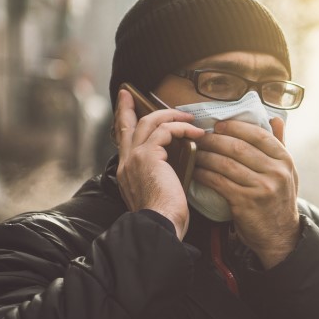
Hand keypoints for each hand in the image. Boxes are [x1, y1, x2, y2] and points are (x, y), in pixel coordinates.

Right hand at [114, 89, 205, 238]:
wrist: (159, 226)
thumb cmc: (164, 218)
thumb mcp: (157, 193)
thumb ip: (158, 176)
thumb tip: (172, 166)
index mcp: (127, 172)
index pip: (123, 141)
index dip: (123, 122)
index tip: (124, 107)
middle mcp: (126, 162)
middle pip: (127, 125)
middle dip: (129, 107)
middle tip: (131, 93)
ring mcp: (135, 157)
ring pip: (147, 123)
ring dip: (169, 116)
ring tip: (188, 118)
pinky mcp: (148, 155)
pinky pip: (165, 130)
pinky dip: (181, 127)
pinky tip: (195, 132)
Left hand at [193, 116, 299, 267]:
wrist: (279, 236)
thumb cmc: (279, 201)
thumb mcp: (288, 172)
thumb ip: (280, 145)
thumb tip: (275, 118)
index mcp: (285, 160)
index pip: (258, 134)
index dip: (236, 127)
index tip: (219, 125)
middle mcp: (276, 172)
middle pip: (238, 147)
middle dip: (215, 140)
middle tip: (199, 136)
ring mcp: (261, 188)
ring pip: (226, 163)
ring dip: (205, 156)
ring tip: (194, 152)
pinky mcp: (245, 202)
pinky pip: (219, 182)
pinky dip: (204, 174)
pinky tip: (196, 171)